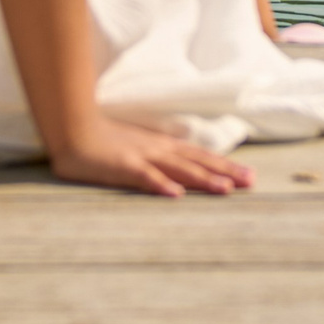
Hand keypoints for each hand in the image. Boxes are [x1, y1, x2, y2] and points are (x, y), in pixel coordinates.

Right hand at [50, 116, 253, 197]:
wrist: (72, 127)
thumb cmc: (101, 138)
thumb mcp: (135, 144)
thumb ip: (156, 153)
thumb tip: (178, 159)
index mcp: (161, 145)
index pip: (199, 156)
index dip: (224, 165)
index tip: (247, 174)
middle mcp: (157, 149)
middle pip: (197, 161)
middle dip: (225, 172)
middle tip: (251, 182)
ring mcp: (141, 156)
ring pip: (179, 168)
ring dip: (203, 179)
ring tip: (226, 190)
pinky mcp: (123, 166)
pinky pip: (145, 177)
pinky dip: (162, 185)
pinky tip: (177, 195)